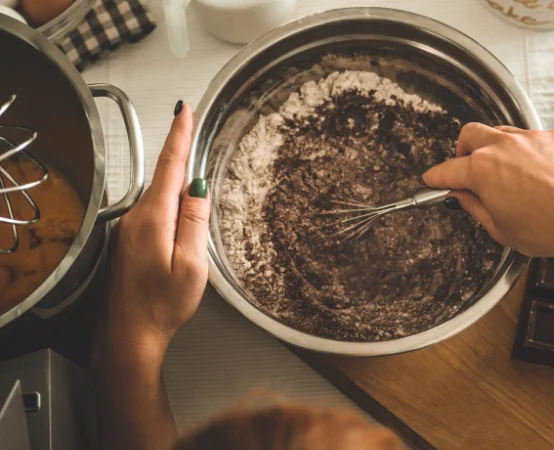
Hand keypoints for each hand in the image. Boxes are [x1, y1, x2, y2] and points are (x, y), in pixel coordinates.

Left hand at [94, 103, 209, 364]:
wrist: (129, 335)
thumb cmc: (162, 305)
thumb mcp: (192, 264)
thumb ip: (195, 221)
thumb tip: (198, 187)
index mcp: (153, 219)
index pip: (169, 166)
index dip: (179, 135)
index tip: (184, 110)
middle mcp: (135, 219)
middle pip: (165, 180)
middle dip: (182, 163)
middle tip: (196, 156)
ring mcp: (128, 230)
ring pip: (160, 200)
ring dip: (178, 197)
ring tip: (192, 221)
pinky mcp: (128, 242)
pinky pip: (153, 216)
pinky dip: (169, 214)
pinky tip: (177, 237)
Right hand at [423, 123, 553, 258]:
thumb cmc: (547, 230)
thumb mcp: (498, 228)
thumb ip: (473, 206)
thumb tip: (460, 196)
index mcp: (482, 170)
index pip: (448, 169)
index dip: (436, 177)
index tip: (433, 179)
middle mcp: (503, 146)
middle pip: (469, 134)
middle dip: (463, 150)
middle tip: (468, 169)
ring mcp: (530, 138)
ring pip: (500, 132)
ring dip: (495, 148)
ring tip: (505, 172)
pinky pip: (531, 138)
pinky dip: (527, 152)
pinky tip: (537, 173)